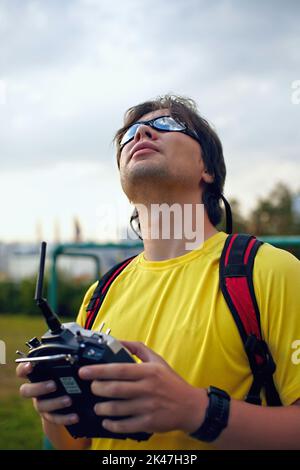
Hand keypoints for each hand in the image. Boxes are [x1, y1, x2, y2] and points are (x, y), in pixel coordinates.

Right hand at [16, 362, 78, 425]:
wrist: (68, 400)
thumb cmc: (65, 377)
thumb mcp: (64, 370)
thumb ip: (65, 364)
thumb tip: (79, 356)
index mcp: (35, 376)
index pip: (22, 371)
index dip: (23, 369)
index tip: (30, 366)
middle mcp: (34, 391)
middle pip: (26, 391)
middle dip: (39, 388)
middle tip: (54, 385)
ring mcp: (40, 404)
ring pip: (41, 405)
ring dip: (55, 402)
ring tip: (69, 400)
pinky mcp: (49, 416)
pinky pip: (54, 419)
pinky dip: (65, 418)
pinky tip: (75, 416)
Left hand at [78, 341, 206, 434]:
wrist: (190, 406)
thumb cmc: (171, 382)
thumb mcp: (157, 360)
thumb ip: (137, 349)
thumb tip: (118, 341)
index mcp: (148, 371)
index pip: (118, 369)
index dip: (98, 370)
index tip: (84, 371)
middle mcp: (147, 388)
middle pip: (114, 389)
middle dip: (97, 389)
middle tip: (92, 388)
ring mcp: (148, 407)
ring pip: (116, 408)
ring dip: (102, 408)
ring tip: (98, 406)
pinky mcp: (148, 423)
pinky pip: (125, 425)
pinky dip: (112, 424)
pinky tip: (107, 421)